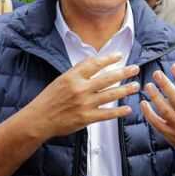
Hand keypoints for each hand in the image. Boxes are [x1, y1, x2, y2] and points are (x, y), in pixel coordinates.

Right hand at [24, 53, 139, 140]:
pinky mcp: (86, 118)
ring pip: (110, 95)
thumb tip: (94, 60)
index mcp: (73, 77)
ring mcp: (84, 104)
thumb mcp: (61, 79)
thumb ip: (78, 71)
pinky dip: (118, 112)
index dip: (109, 59)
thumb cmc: (49, 98)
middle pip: (107, 78)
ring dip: (125, 90)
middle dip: (124, 73)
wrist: (39, 119)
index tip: (120, 56)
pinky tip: (127, 109)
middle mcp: (80, 89)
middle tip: (135, 69)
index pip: (94, 64)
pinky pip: (107, 114)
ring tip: (136, 86)